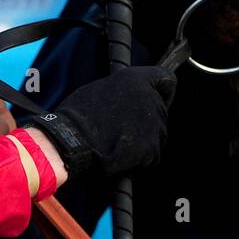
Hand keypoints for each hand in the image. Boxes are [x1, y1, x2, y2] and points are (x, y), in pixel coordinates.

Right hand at [21, 66, 176, 177]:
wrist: (71, 140)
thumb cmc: (78, 115)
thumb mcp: (100, 88)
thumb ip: (123, 92)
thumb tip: (128, 101)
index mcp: (137, 79)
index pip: (167, 80)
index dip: (164, 92)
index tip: (158, 99)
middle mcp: (150, 99)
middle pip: (161, 113)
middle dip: (147, 122)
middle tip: (124, 129)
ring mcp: (153, 125)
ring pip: (158, 136)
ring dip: (143, 141)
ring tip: (118, 143)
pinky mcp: (151, 148)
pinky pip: (152, 156)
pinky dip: (140, 159)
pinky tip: (121, 155)